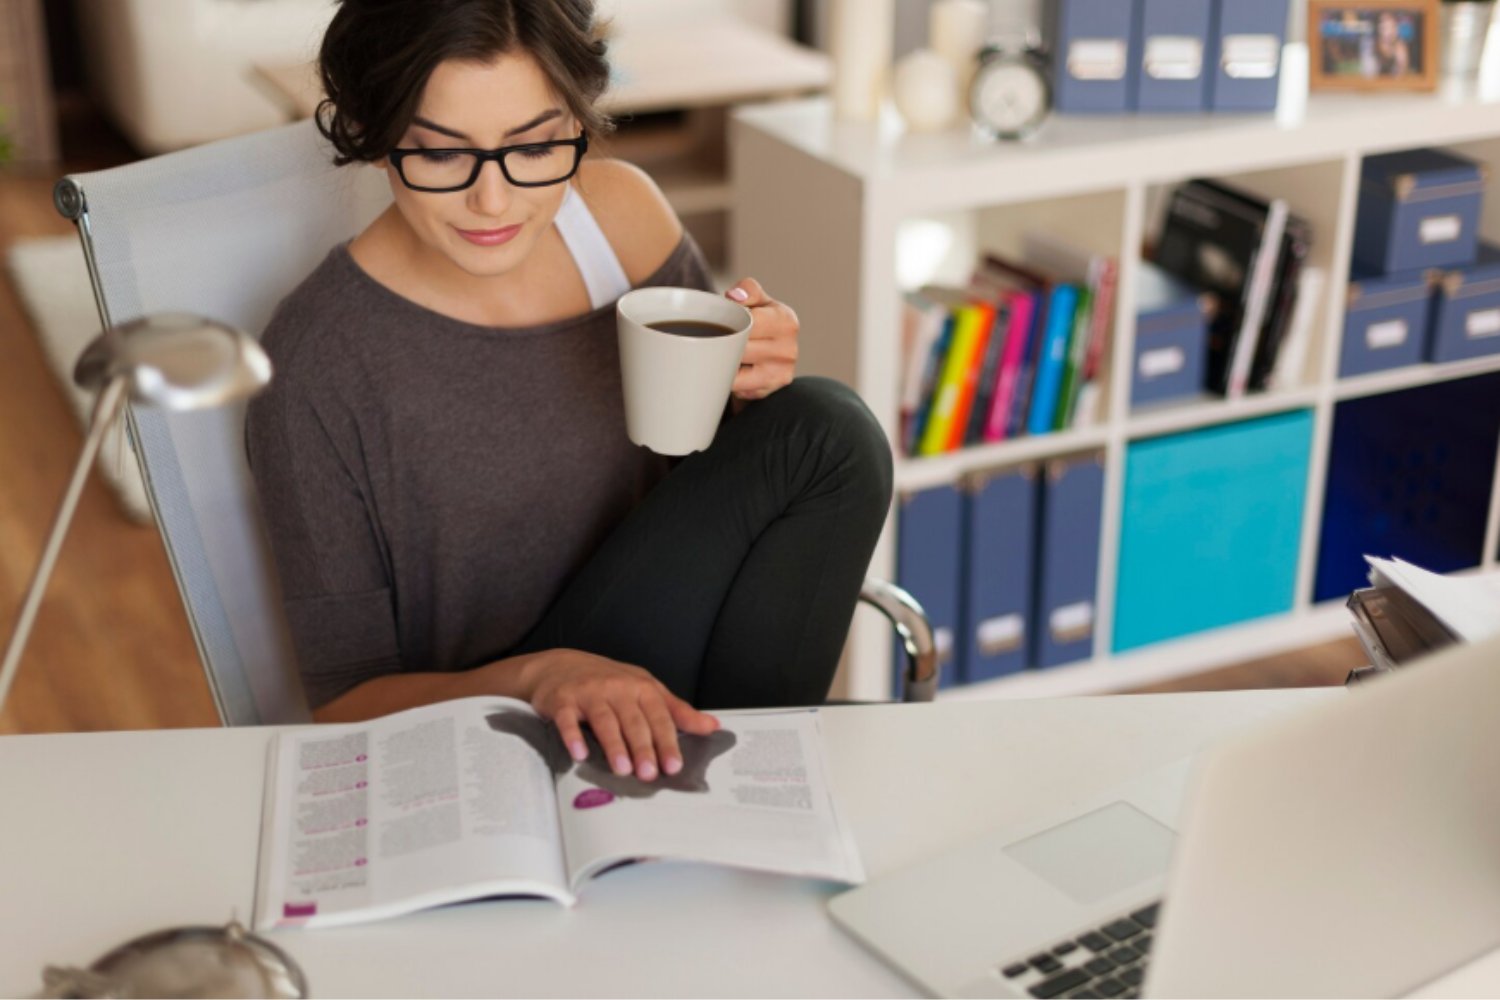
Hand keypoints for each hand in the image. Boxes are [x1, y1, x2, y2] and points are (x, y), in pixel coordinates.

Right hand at [524, 650, 718, 780]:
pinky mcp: (562, 700)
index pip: (659, 716)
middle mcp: (617, 688)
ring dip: (614, 745)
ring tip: (623, 769)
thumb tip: (711, 726)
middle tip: (649, 774)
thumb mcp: (645, 689)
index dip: (667, 741)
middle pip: (633, 720)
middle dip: (643, 748)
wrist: (561, 665)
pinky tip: (579, 753)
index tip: (674, 765)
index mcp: (641, 687)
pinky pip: (568, 719)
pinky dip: (573, 736)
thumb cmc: (609, 682)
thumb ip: (676, 711)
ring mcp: (589, 693)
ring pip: (605, 720)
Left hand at [727, 278, 797, 400]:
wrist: (773, 355)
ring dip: (720, 364)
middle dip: (720, 345)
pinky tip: (728, 370)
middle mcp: (787, 349)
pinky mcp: (767, 391)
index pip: (749, 322)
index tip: (717, 324)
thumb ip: (747, 290)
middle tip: (708, 341)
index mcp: (786, 321)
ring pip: (734, 371)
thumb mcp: (757, 300)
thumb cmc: (761, 323)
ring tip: (716, 355)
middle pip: (739, 348)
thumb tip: (734, 297)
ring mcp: (779, 374)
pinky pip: (736, 387)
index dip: (728, 323)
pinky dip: (727, 379)